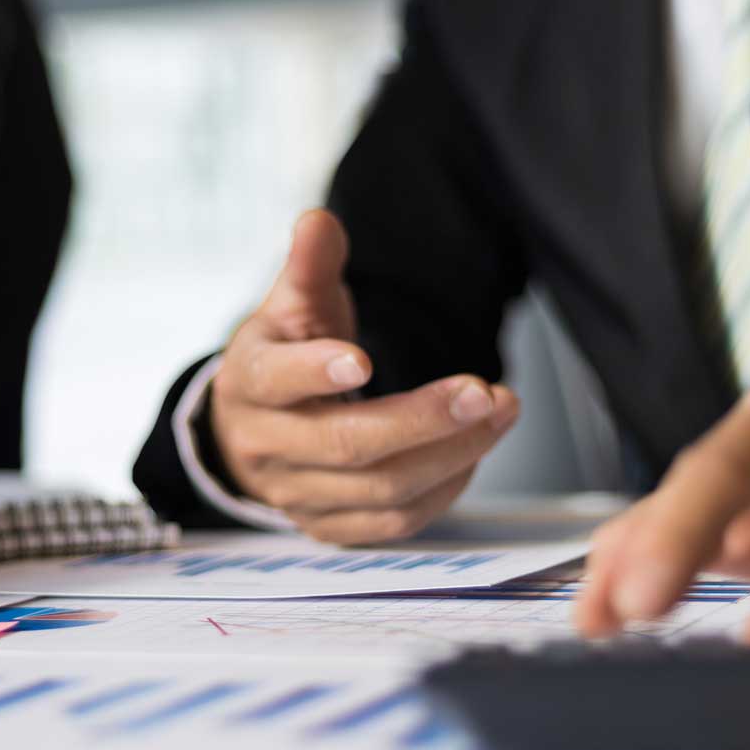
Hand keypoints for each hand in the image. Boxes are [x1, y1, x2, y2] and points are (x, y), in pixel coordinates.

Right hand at [209, 211, 520, 543]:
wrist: (251, 431)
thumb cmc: (283, 357)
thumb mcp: (291, 306)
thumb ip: (310, 265)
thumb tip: (318, 221)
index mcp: (249, 382)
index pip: (274, 380)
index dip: (315, 371)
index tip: (364, 359)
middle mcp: (265, 446)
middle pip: (344, 444)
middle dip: (421, 420)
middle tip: (483, 392)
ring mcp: (294, 495)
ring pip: (378, 489)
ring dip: (450, 454)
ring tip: (501, 412)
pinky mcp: (325, 528)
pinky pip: (390, 524)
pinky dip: (440, 491)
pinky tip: (474, 454)